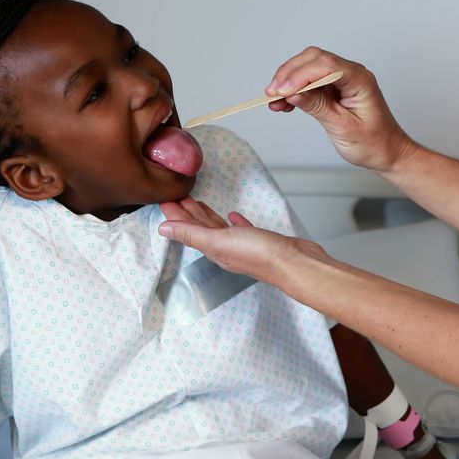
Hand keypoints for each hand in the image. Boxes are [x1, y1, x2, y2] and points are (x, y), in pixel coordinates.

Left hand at [157, 198, 326, 283]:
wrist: (295, 262)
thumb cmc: (260, 254)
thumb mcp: (219, 241)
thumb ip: (191, 234)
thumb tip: (164, 229)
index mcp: (213, 249)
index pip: (188, 229)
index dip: (175, 215)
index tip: (164, 200)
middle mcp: (225, 248)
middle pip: (201, 227)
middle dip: (187, 213)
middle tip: (176, 196)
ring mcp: (243, 245)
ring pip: (218, 227)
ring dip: (206, 216)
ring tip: (197, 203)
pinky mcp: (260, 240)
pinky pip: (241, 229)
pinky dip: (234, 222)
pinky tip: (233, 216)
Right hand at [266, 46, 418, 173]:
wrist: (387, 152)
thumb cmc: (374, 142)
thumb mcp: (343, 127)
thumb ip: (318, 107)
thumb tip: (294, 93)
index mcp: (360, 80)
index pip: (326, 66)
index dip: (300, 75)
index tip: (282, 91)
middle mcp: (351, 74)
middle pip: (314, 59)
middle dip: (290, 74)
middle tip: (272, 94)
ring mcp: (342, 80)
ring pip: (308, 68)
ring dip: (288, 81)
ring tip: (274, 101)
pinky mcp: (333, 88)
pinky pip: (310, 82)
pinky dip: (294, 90)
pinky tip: (284, 103)